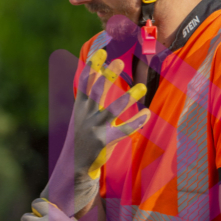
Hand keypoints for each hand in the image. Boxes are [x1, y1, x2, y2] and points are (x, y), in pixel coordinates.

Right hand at [42, 50, 149, 214]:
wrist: (73, 168)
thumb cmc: (82, 139)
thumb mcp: (82, 117)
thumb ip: (90, 97)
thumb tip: (98, 75)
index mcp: (81, 107)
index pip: (85, 82)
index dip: (92, 66)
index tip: (101, 51)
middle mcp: (86, 116)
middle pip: (96, 91)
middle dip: (107, 75)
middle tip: (119, 60)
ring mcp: (94, 129)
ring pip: (111, 110)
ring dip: (127, 98)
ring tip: (141, 88)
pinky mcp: (104, 143)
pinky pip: (122, 131)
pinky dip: (135, 123)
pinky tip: (147, 115)